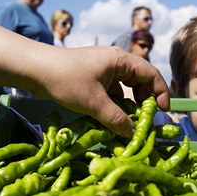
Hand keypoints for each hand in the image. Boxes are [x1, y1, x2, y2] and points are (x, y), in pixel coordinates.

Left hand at [32, 45, 169, 137]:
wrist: (33, 69)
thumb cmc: (66, 79)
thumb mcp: (94, 103)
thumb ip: (116, 119)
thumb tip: (132, 134)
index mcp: (121, 60)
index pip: (151, 74)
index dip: (161, 93)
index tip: (162, 113)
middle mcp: (115, 62)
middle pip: (140, 82)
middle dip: (144, 102)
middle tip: (144, 122)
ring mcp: (103, 70)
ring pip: (125, 88)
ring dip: (128, 105)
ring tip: (128, 123)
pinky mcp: (92, 78)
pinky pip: (111, 91)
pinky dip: (114, 104)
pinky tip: (111, 119)